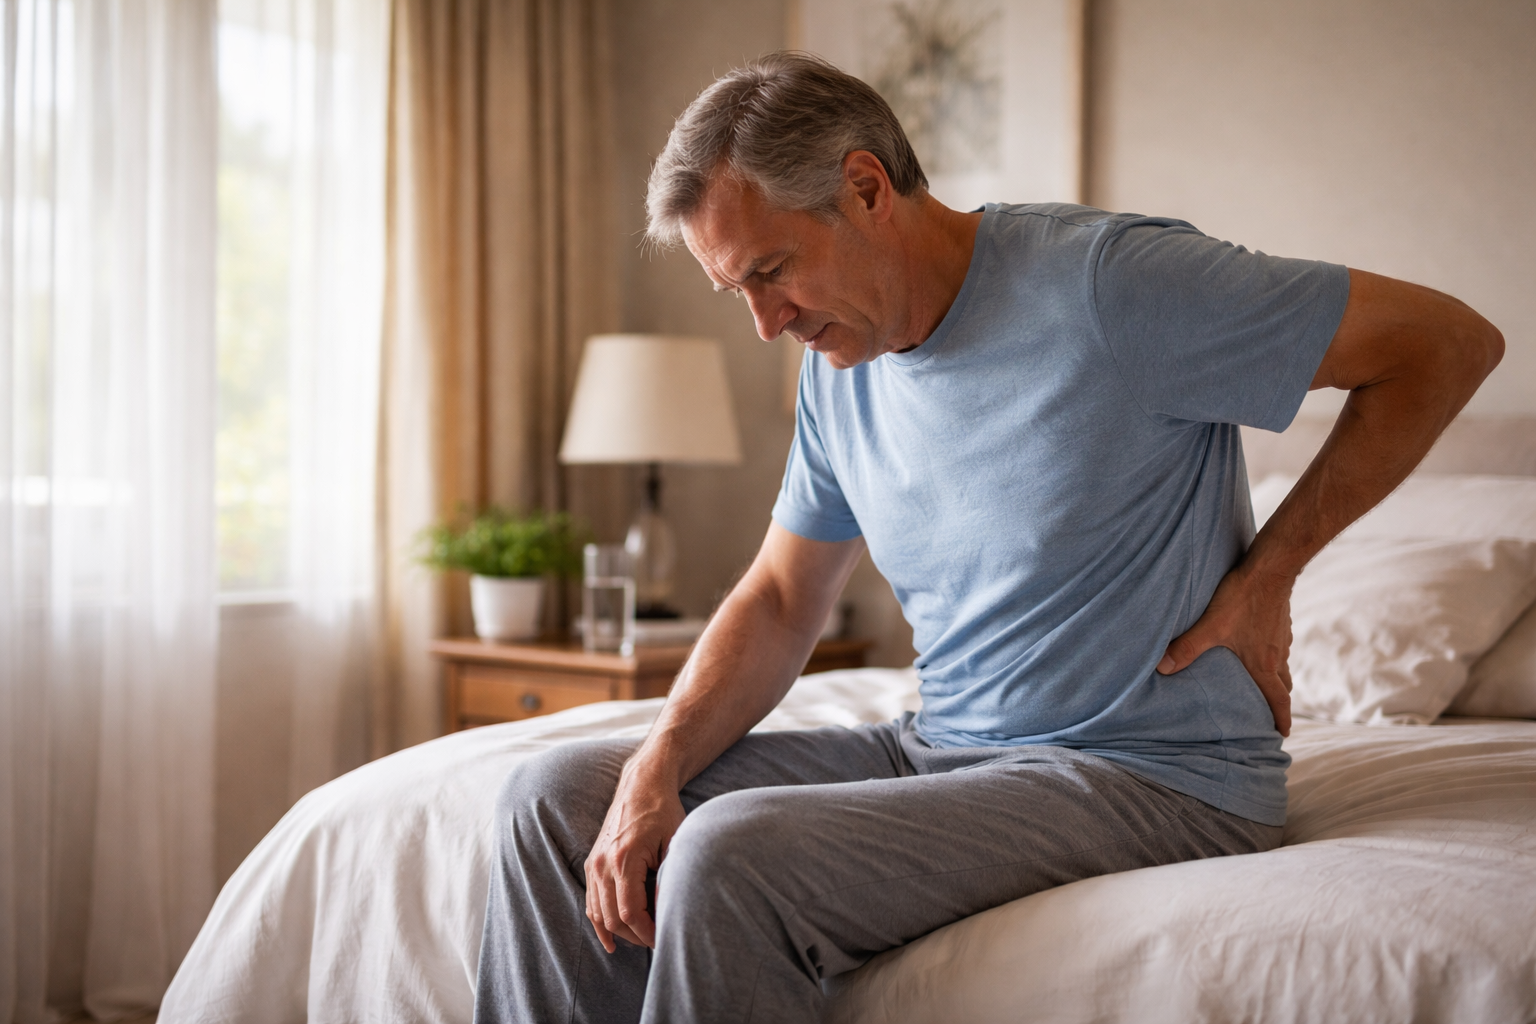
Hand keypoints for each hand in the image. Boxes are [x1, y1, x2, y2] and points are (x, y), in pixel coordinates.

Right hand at [583, 769, 685, 951]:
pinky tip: (611, 941)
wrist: (641, 785)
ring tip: (642, 939)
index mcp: (623, 859)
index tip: (664, 937)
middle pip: (613, 919)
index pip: (630, 913)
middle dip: (636, 936)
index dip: (647, 932)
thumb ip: (668, 879)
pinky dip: (599, 923)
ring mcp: (594, 864)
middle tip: (658, 940)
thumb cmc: (663, 812)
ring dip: (619, 932)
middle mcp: (602, 864)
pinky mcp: (592, 863)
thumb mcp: (673, 843)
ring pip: (599, 914)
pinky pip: (591, 902)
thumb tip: (668, 914)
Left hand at [1156, 563, 1295, 735]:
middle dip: (1278, 700)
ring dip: (1274, 676)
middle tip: (1272, 712)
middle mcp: (1277, 653)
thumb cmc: (1242, 598)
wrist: (1271, 567)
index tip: (1282, 735)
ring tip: (1261, 681)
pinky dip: (1271, 653)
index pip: (1279, 699)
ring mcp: (1281, 636)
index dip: (1281, 718)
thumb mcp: (1210, 626)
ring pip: (1281, 664)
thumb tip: (1162, 668)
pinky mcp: (1280, 620)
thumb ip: (1186, 648)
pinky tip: (1257, 644)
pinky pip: (1278, 645)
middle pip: (1283, 684)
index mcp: (1263, 663)